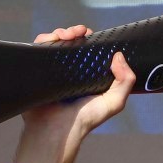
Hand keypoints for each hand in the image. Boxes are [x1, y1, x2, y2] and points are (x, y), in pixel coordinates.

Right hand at [12, 25, 135, 162]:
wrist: (56, 130)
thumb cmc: (84, 120)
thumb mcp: (113, 102)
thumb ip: (125, 82)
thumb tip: (119, 57)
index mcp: (86, 77)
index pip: (88, 51)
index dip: (90, 40)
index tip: (92, 35)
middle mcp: (69, 72)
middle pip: (70, 43)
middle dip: (74, 33)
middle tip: (79, 32)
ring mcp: (52, 71)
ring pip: (54, 43)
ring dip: (60, 33)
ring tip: (67, 35)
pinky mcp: (37, 70)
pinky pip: (38, 49)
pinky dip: (45, 40)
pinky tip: (53, 40)